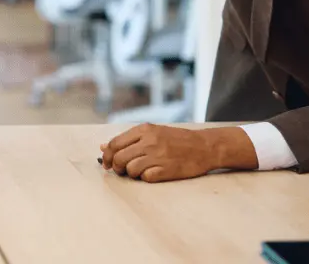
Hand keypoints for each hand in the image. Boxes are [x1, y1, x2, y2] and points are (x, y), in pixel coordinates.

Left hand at [99, 124, 226, 182]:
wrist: (205, 147)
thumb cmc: (177, 139)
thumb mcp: (153, 132)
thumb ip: (128, 139)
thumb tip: (103, 147)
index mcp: (144, 130)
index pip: (114, 144)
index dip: (107, 156)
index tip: (108, 163)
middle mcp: (149, 142)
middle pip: (119, 158)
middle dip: (117, 167)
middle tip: (122, 170)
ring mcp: (158, 156)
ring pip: (130, 169)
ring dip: (131, 174)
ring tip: (140, 171)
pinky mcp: (166, 170)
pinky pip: (145, 178)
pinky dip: (146, 178)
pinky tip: (153, 173)